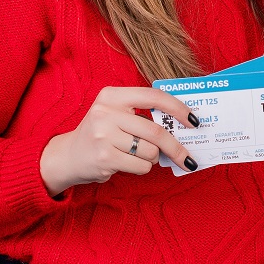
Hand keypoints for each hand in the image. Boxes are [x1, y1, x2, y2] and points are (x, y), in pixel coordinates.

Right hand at [39, 86, 201, 195]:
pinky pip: (141, 166)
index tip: (195, 121)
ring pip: (151, 151)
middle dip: (176, 148)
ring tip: (136, 155)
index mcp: (112, 95)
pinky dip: (142, 168)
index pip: (153, 96)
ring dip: (152, 158)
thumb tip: (183, 126)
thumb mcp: (116, 114)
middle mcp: (106, 112)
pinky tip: (127, 163)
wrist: (68, 156)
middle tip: (188, 158)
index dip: (178, 109)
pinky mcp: (105, 157)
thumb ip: (143, 114)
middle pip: (157, 131)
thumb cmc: (102, 134)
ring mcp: (104, 135)